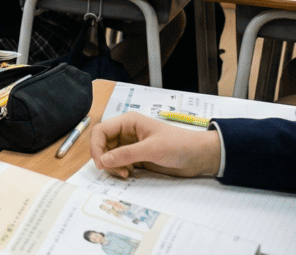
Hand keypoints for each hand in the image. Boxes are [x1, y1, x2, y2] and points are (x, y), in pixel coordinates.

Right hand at [89, 112, 221, 179]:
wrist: (199, 156)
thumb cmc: (179, 145)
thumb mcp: (152, 149)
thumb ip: (126, 154)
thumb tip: (103, 161)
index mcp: (128, 122)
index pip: (100, 131)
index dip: (96, 146)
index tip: (100, 164)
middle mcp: (126, 132)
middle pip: (102, 144)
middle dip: (105, 159)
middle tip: (116, 171)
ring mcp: (131, 145)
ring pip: (109, 155)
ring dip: (113, 166)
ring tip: (126, 173)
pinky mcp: (136, 156)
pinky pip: (119, 163)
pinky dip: (119, 169)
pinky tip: (130, 173)